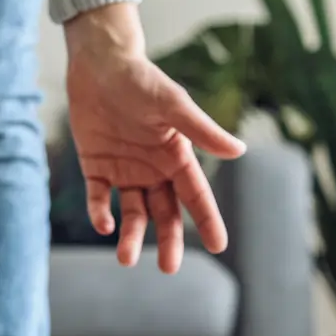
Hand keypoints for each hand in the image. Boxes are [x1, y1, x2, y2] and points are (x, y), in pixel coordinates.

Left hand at [63, 3, 246, 273]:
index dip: (208, 220)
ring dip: (130, 236)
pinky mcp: (96, 167)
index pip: (196, 195)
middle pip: (165, 213)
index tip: (220, 246)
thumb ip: (201, 130)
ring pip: (132, 212)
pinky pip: (99, 197)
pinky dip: (100, 212)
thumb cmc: (142, 81)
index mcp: (177, 156)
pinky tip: (104, 224)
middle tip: (169, 269)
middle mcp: (154, 169)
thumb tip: (239, 152)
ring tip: (125, 258)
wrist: (101, 65)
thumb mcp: (173, 105)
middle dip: (169, 240)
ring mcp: (125, 170)